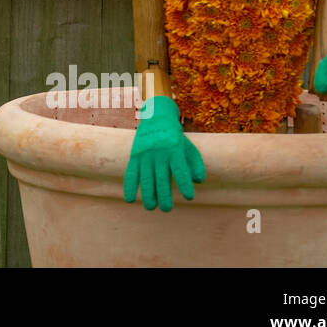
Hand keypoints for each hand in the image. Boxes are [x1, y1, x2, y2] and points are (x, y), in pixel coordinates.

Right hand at [123, 96, 204, 211]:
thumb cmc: (176, 138)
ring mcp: (145, 154)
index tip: (189, 197)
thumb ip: (195, 164)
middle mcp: (158, 152)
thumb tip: (198, 181)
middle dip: (164, 195)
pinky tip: (129, 199)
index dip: (185, 184)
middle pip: (161, 178)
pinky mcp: (134, 155)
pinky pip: (130, 173)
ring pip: (145, 177)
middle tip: (167, 209)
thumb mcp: (189, 148)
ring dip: (147, 194)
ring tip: (151, 207)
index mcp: (174, 149)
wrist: (156, 118)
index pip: (180, 170)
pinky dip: (129, 187)